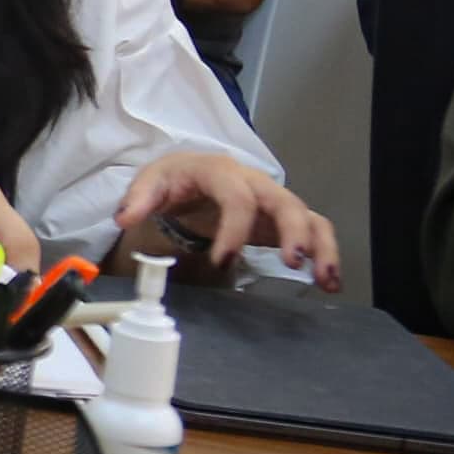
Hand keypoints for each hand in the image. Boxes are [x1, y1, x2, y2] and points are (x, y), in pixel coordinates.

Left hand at [118, 152, 340, 290]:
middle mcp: (254, 183)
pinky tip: (329, 282)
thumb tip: (125, 217)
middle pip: (284, 202)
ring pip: (308, 217)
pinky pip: (313, 231)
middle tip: (292, 262)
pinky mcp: (281, 220)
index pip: (236, 196)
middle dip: (293, 231)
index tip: (223, 260)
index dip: (233, 228)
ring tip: (326, 278)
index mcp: (220, 171)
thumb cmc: (172, 179)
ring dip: (321, 247)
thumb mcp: (150, 182)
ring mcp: (272, 201)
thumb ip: (138, 198)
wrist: (187, 175)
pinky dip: (325, 253)